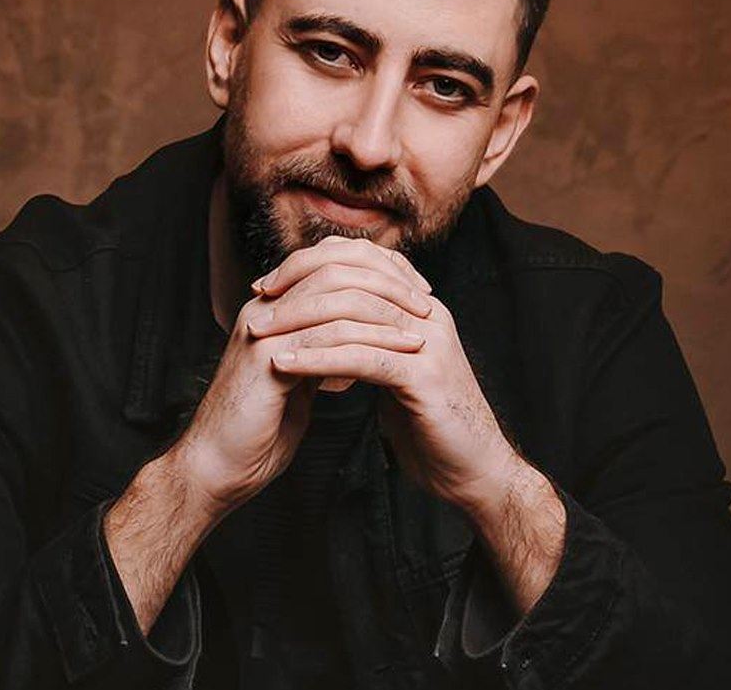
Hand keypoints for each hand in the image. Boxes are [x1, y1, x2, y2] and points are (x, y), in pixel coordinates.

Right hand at [171, 236, 433, 512]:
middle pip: (334, 265)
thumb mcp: (299, 374)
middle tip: (426, 299)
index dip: (377, 268)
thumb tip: (357, 334)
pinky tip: (401, 351)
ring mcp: (264, 328)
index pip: (330, 260)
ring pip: (336, 295)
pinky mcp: (266, 357)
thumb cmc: (260, 427)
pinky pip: (329, 335)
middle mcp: (267, 307)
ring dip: (387, 307)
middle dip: (388, 279)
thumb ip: (321, 348)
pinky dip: (371, 340)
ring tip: (425, 323)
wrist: (221, 466)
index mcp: (274, 306)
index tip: (416, 288)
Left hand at [252, 237, 522, 513]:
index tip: (267, 284)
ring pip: (354, 314)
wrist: (473, 469)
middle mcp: (428, 315)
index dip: (311, 265)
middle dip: (298, 285)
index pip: (361, 262)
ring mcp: (429, 343)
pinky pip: (362, 357)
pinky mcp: (424, 377)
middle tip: (256, 298)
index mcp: (419, 308)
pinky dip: (319, 358)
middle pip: (354, 277)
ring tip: (259, 331)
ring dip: (299, 321)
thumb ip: (370, 346)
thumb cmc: (431, 425)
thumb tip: (330, 334)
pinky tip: (286, 364)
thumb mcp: (395, 372)